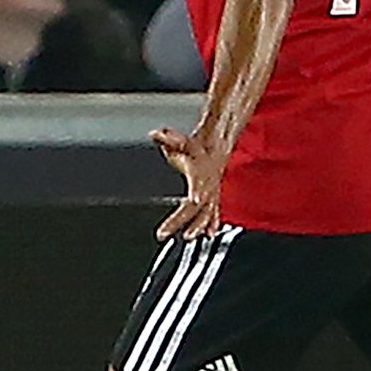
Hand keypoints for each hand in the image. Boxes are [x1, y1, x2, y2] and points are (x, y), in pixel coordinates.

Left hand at [150, 125, 226, 239]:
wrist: (216, 148)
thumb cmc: (195, 147)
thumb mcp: (179, 141)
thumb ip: (166, 138)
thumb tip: (154, 133)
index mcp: (198, 172)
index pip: (196, 184)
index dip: (196, 192)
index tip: (194, 200)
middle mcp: (206, 186)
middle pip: (196, 206)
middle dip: (182, 220)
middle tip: (166, 232)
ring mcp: (211, 194)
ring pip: (206, 213)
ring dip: (198, 225)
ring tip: (188, 237)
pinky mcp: (212, 199)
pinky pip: (213, 213)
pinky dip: (212, 224)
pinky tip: (209, 234)